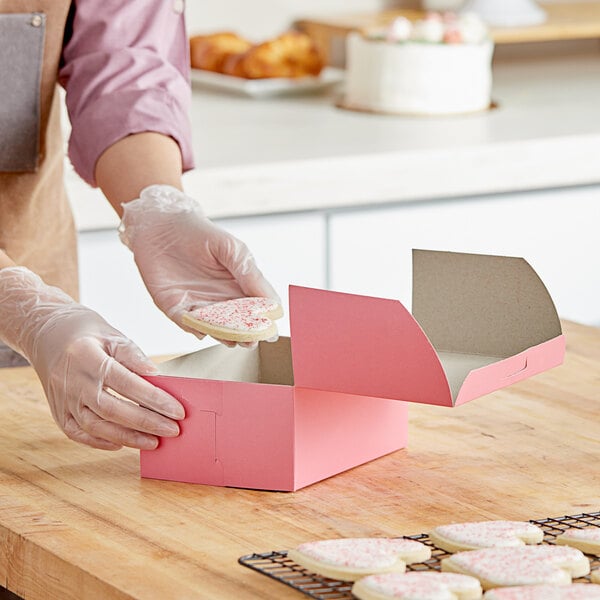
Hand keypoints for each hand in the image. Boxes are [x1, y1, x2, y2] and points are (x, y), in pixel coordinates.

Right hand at [0, 267, 184, 449]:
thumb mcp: (112, 334)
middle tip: (173, 430)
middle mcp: (71, 381)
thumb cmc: (85, 332)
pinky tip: (124, 443)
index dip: (153, 399)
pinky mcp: (58, 412)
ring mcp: (62, 399)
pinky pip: (79, 433)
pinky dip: (102, 441)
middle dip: (147, 423)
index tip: (178, 411)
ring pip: (96, 427)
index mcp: (86, 357)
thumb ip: (134, 356)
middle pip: (112, 410)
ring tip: (155, 441)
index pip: (126, 383)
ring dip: (128, 437)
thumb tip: (157, 378)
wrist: (46, 334)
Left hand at [118, 185, 279, 343]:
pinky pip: (187, 322)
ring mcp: (198, 305)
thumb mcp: (232, 249)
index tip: (269, 328)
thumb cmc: (199, 232)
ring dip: (223, 335)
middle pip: (237, 324)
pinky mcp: (175, 307)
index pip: (255, 308)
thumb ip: (249, 273)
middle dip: (245, 334)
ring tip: (233, 340)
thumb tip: (272, 302)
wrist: (161, 224)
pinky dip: (195, 327)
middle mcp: (220, 299)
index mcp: (238, 286)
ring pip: (214, 327)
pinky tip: (204, 329)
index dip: (263, 320)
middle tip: (252, 340)